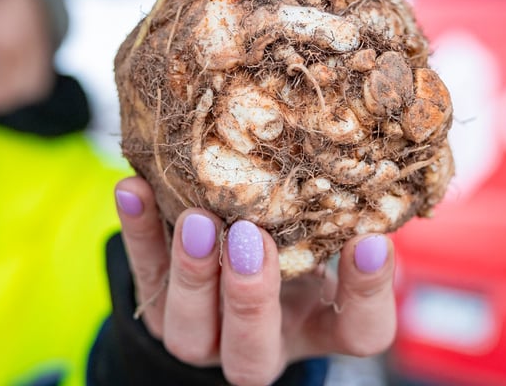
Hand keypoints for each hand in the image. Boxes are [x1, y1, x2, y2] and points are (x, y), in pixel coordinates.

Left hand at [115, 176, 396, 385]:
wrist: (228, 274)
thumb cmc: (297, 247)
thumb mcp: (327, 236)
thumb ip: (343, 213)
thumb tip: (371, 153)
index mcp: (319, 327)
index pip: (358, 331)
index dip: (368, 294)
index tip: (369, 241)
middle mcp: (261, 344)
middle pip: (253, 351)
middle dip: (249, 297)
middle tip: (251, 238)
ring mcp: (203, 335)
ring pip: (189, 331)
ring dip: (191, 275)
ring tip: (196, 222)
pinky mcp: (156, 307)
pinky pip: (142, 276)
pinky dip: (137, 233)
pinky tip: (134, 188)